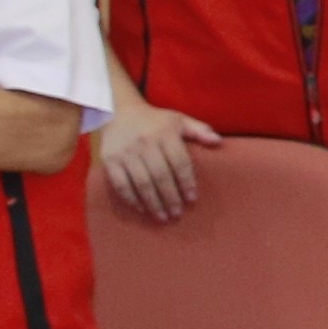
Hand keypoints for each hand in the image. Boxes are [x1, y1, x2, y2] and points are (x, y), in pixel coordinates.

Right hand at [96, 101, 221, 222]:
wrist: (117, 111)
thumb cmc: (154, 120)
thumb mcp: (178, 120)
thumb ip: (199, 130)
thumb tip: (218, 141)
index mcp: (165, 134)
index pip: (179, 162)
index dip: (187, 182)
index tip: (192, 199)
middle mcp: (145, 144)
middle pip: (160, 176)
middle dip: (170, 197)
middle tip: (177, 214)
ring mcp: (125, 153)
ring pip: (141, 183)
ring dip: (153, 203)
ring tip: (163, 217)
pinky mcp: (110, 160)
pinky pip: (120, 184)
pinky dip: (131, 198)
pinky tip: (141, 208)